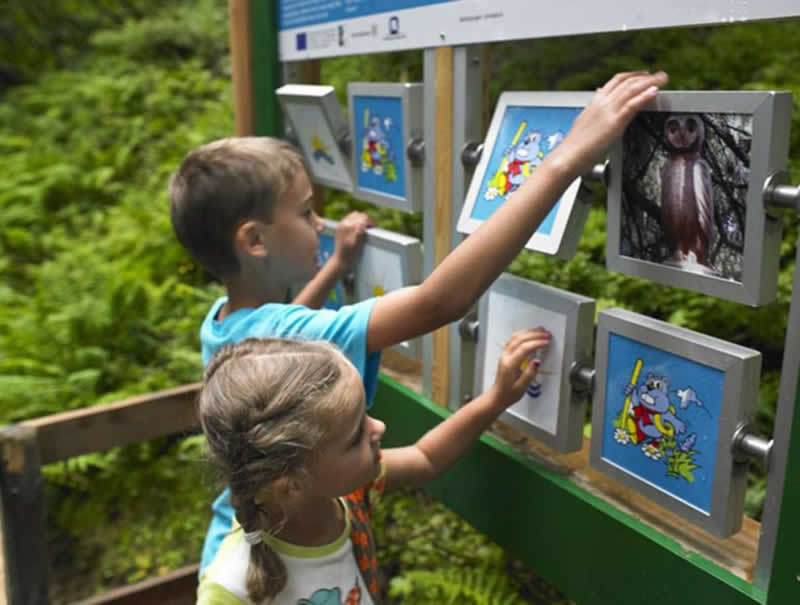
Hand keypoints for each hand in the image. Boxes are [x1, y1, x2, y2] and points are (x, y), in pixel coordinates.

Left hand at [333, 211, 374, 270]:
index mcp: (349, 227)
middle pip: (360, 215)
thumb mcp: (357, 244)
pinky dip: (357, 220)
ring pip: (355, 214)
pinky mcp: (340, 226)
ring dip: (362, 218)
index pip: (363, 218)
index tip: (376, 226)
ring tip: (367, 226)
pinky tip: (360, 226)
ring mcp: (341, 224)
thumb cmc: (350, 254)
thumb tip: (363, 222)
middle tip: (373, 226)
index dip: (371, 221)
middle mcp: (344, 223)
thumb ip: (359, 232)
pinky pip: (350, 218)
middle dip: (367, 219)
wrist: (340, 259)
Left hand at [488, 328, 551, 407]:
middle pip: (520, 339)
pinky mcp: (506, 354)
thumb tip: (537, 362)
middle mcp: (505, 357)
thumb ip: (529, 374)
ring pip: (516, 337)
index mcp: (509, 365)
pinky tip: (531, 333)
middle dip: (535, 335)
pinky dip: (523, 334)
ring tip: (541, 331)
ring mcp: (504, 354)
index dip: (537, 343)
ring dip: (529, 332)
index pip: (524, 349)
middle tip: (547, 334)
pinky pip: (513, 339)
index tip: (547, 342)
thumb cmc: (509, 394)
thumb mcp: (521, 388)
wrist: (497, 396)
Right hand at [548, 71, 668, 177]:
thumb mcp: (585, 122)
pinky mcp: (614, 122)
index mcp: (595, 102)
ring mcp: (608, 111)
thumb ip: (594, 112)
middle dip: (645, 76)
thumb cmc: (575, 145)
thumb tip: (597, 105)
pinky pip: (632, 104)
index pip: (616, 81)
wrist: (568, 156)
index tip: (643, 75)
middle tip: (659, 76)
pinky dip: (645, 96)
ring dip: (650, 82)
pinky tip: (654, 92)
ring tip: (662, 79)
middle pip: (627, 81)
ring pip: (632, 89)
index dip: (632, 75)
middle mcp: (602, 102)